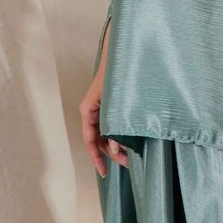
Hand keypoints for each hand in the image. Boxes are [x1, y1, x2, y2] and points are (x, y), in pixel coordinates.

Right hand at [79, 29, 129, 174]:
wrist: (124, 50)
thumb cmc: (119, 73)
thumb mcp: (115, 103)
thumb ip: (115, 128)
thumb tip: (116, 151)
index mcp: (88, 110)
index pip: (90, 140)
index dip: (97, 158)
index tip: (104, 172)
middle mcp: (92, 111)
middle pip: (99, 139)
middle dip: (112, 154)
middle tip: (130, 164)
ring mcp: (102, 108)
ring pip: (107, 133)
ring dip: (118, 145)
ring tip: (134, 155)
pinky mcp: (111, 105)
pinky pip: (113, 125)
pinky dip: (121, 134)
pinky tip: (133, 141)